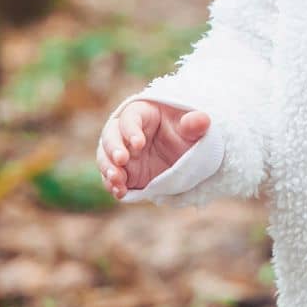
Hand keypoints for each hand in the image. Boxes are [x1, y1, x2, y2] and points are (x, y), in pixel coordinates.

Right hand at [97, 100, 211, 198]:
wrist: (185, 155)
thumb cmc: (186, 133)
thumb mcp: (193, 129)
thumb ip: (195, 124)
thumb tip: (201, 120)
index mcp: (141, 113)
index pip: (129, 118)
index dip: (131, 130)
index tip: (139, 143)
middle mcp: (125, 132)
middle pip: (110, 136)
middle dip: (113, 148)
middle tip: (121, 160)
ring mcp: (122, 153)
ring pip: (105, 158)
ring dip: (108, 168)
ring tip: (117, 180)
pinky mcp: (124, 172)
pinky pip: (111, 178)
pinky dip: (112, 185)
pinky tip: (120, 192)